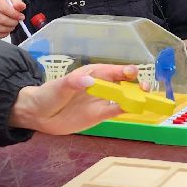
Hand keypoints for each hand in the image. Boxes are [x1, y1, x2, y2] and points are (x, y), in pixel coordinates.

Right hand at [0, 0, 24, 36]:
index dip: (14, 14)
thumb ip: (18, 3)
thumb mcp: (14, 1)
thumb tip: (22, 6)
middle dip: (12, 22)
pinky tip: (8, 28)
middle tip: (17, 21)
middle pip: (1, 19)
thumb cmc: (7, 4)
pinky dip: (5, 33)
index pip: (3, 9)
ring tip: (13, 24)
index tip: (21, 16)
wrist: (1, 8)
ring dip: (9, 28)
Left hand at [8, 63, 137, 134]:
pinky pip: (118, 111)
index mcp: (93, 73)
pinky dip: (129, 110)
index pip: (114, 70)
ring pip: (125, 97)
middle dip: (137, 84)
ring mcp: (102, 101)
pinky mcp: (100, 115)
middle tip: (144, 89)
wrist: (39, 115)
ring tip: (147, 99)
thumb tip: (88, 80)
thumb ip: (73, 83)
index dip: (125, 71)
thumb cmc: (48, 95)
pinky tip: (137, 110)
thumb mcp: (59, 87)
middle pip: (124, 83)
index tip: (132, 74)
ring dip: (137, 97)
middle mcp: (101, 86)